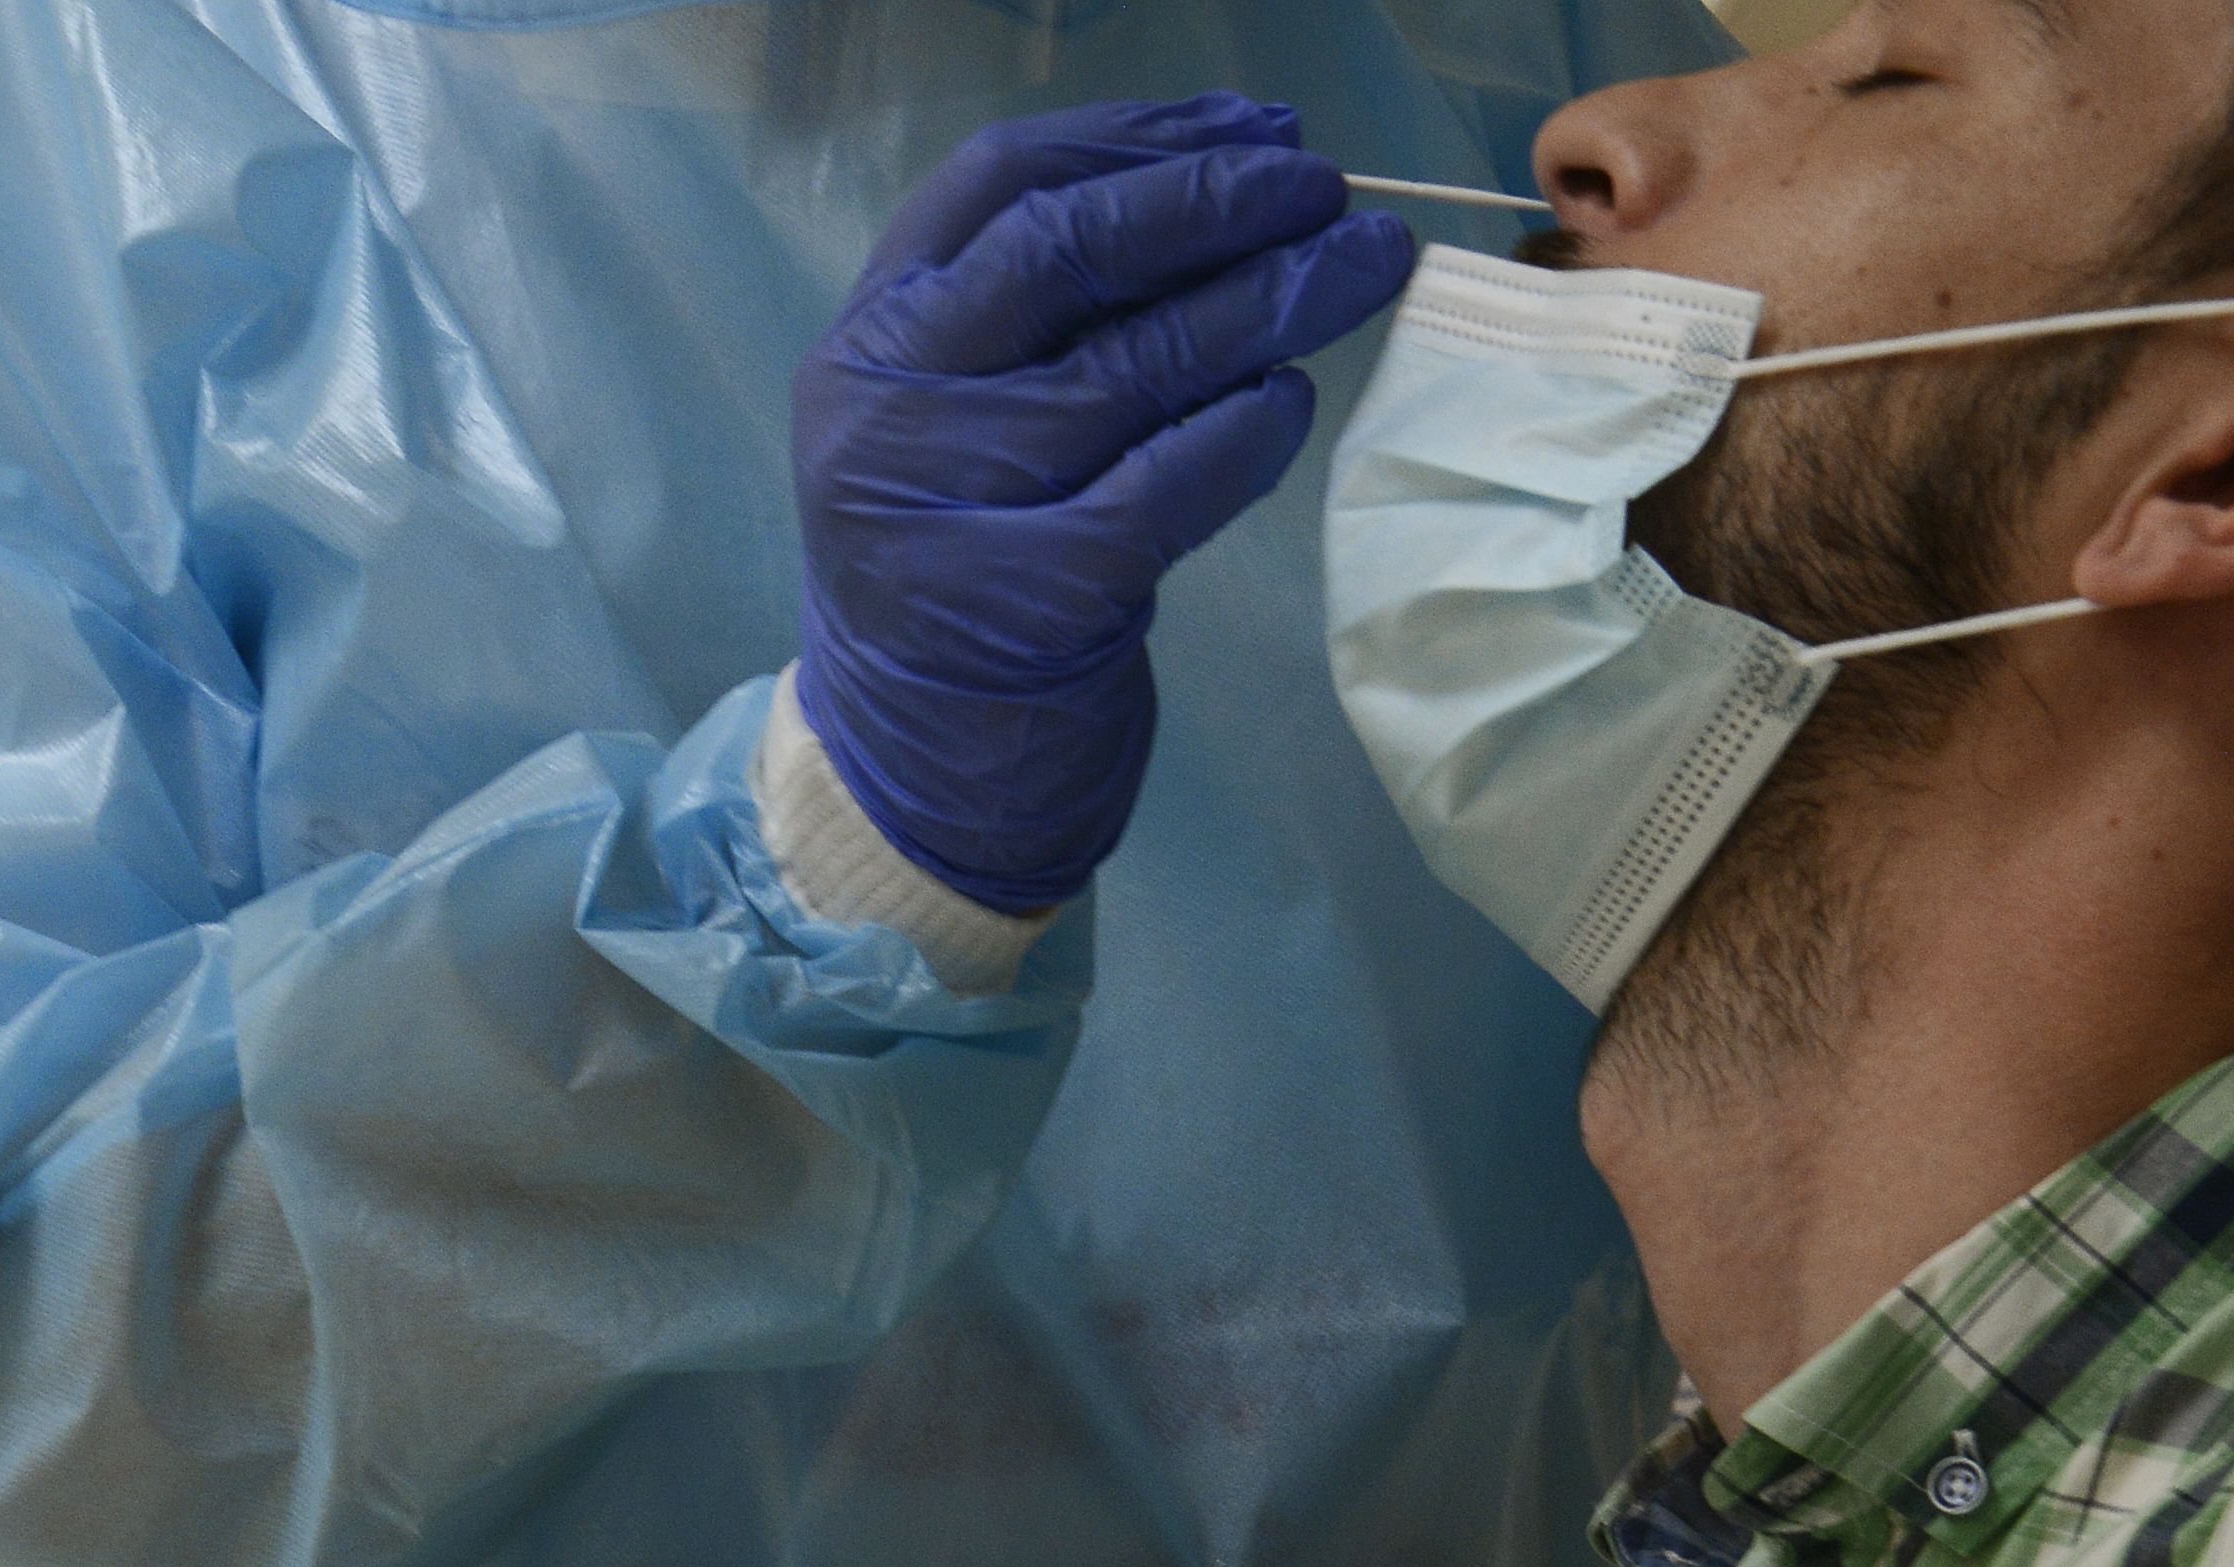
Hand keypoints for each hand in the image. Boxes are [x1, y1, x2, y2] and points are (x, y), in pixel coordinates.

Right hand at [790, 94, 1411, 912]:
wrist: (918, 770)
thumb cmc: (967, 568)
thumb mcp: (964, 421)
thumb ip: (1049, 312)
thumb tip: (1239, 170)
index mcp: (867, 341)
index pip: (995, 184)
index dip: (1136, 138)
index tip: (1254, 129)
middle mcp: (886, 412)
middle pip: (1064, 253)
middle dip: (1212, 202)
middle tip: (1324, 188)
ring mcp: (948, 507)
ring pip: (1131, 364)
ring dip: (1269, 301)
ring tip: (1365, 264)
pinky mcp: (1028, 599)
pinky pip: (1168, 483)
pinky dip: (1244, 434)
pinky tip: (1288, 404)